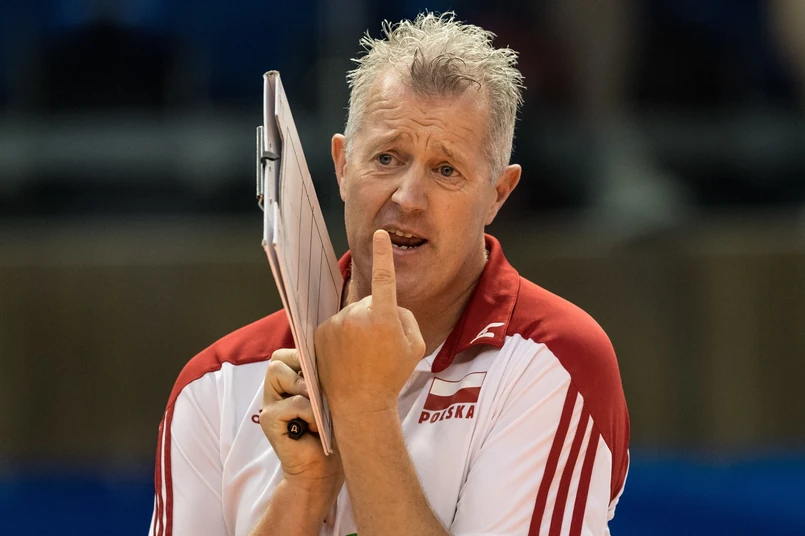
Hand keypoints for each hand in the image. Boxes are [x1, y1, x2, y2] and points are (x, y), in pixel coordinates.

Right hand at [259, 349, 342, 499]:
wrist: (323, 470)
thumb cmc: (331, 432)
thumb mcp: (329, 398)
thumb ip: (321, 378)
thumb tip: (328, 354)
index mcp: (288, 384)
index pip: (286, 354)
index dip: (303, 355)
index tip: (324, 370)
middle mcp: (275, 392)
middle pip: (277, 360)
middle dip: (301, 368)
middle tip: (318, 390)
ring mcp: (269, 405)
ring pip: (279, 373)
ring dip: (306, 389)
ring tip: (318, 411)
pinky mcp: (268, 420)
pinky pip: (293, 403)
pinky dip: (310, 413)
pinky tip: (315, 428)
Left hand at [315, 229, 425, 417]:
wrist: (358, 404)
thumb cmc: (391, 377)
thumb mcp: (416, 346)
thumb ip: (406, 317)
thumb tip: (390, 304)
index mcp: (384, 318)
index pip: (384, 278)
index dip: (383, 254)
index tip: (379, 235)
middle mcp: (357, 316)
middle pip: (370, 302)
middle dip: (376, 315)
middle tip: (379, 346)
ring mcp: (336, 324)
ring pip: (352, 313)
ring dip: (357, 326)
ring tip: (362, 355)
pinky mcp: (320, 332)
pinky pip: (336, 324)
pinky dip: (341, 335)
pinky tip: (346, 356)